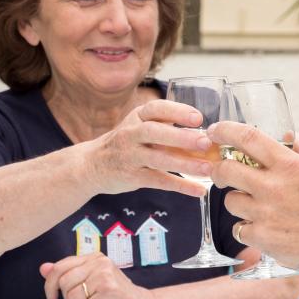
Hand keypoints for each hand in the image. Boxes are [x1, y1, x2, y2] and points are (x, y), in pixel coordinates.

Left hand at [39, 253, 159, 298]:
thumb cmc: (116, 297)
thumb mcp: (90, 282)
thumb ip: (68, 274)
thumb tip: (44, 267)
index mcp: (94, 257)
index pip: (59, 268)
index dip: (49, 287)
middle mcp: (100, 262)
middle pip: (63, 283)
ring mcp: (106, 275)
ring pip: (72, 297)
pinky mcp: (111, 291)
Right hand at [87, 99, 213, 196]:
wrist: (91, 165)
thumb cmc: (126, 142)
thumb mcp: (139, 125)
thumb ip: (166, 125)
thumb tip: (206, 130)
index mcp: (137, 117)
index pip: (156, 108)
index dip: (177, 112)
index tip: (197, 118)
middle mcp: (131, 134)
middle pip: (154, 133)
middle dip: (180, 137)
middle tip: (205, 142)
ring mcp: (130, 156)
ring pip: (158, 160)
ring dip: (184, 164)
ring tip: (207, 168)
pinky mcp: (132, 177)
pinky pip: (159, 181)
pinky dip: (180, 186)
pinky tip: (199, 190)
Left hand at [208, 122, 298, 269]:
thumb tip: (287, 135)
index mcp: (288, 164)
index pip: (247, 138)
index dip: (225, 131)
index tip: (216, 131)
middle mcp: (272, 186)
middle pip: (226, 170)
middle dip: (219, 170)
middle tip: (223, 174)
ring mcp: (264, 213)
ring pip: (230, 201)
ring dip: (238, 202)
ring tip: (254, 207)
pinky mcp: (261, 237)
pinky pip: (239, 229)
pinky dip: (247, 229)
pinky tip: (262, 228)